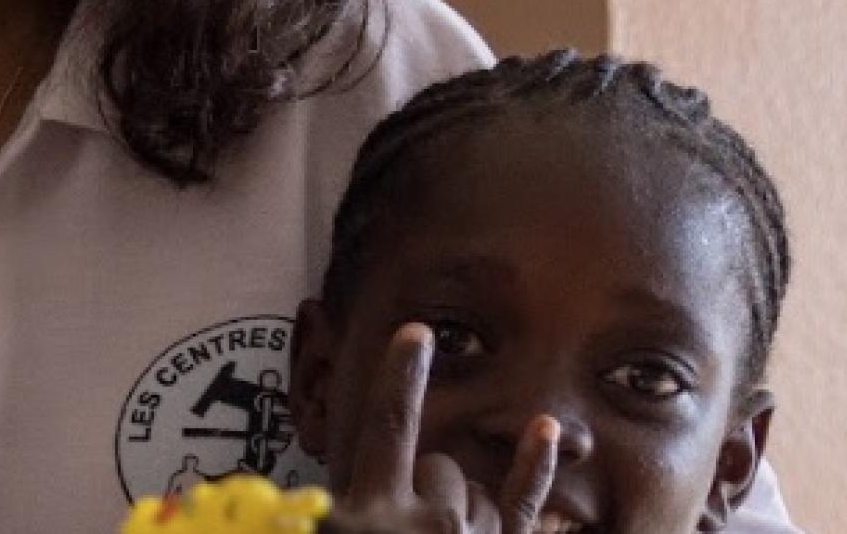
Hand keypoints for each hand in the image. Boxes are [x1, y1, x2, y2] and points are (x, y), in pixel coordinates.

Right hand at [338, 325, 559, 533]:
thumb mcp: (339, 529)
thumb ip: (337, 507)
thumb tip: (304, 489)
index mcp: (379, 509)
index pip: (390, 425)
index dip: (400, 376)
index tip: (416, 332)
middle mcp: (433, 520)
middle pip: (438, 465)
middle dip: (422, 486)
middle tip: (400, 525)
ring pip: (477, 491)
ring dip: (458, 508)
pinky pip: (523, 504)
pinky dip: (533, 467)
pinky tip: (543, 427)